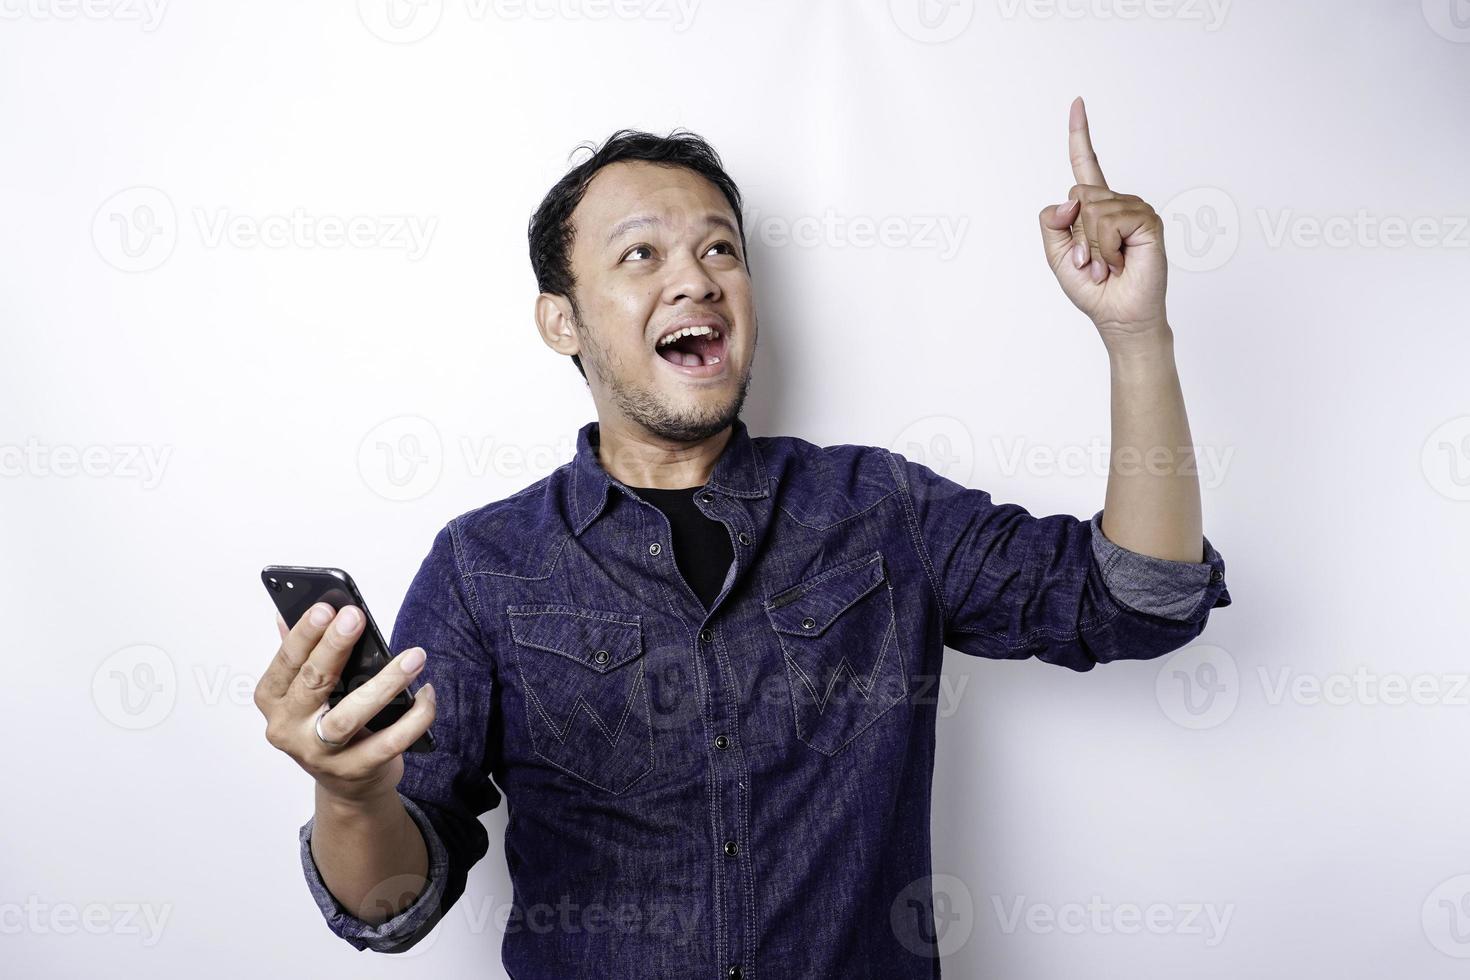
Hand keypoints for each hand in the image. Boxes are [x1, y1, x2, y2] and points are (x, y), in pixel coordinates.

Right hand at [253, 603, 436, 806]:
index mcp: (273, 701)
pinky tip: (427, 693)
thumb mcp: (307, 692)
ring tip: (414, 657)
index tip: (326, 607)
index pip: (286, 662)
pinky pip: (389, 742)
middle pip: (313, 683)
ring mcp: (320, 755)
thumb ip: (299, 655)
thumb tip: (286, 613)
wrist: (348, 785)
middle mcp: (289, 729)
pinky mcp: (355, 771)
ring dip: (385, 683)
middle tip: (357, 617)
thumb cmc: (327, 725)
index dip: (305, 634)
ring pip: (350, 716)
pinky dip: (414, 717)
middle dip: (335, 647)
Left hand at [1039, 96, 1169, 346]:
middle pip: (1079, 194)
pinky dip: (1106, 248)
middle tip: (1088, 263)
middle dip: (1075, 236)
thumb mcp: (1056, 256)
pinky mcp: (1148, 220)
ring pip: (1092, 209)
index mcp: (1094, 208)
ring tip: (1103, 266)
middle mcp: (1116, 203)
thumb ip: (1051, 224)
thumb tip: (1070, 199)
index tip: (1077, 102)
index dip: (1080, 134)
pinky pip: (1111, 221)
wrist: (1118, 315)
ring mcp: (1134, 209)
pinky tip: (1118, 263)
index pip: (1085, 164)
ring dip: (1090, 247)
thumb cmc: (1092, 288)